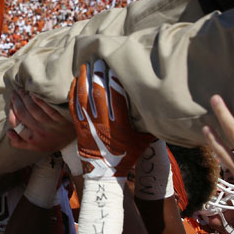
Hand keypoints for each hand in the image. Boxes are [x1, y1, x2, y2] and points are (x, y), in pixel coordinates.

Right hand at [7, 89, 73, 151]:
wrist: (73, 142)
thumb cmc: (51, 142)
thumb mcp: (35, 147)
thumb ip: (20, 143)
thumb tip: (9, 132)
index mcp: (33, 140)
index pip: (16, 125)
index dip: (11, 113)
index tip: (10, 104)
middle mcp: (40, 133)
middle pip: (23, 115)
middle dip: (16, 102)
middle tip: (13, 93)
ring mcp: (50, 125)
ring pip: (33, 110)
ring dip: (25, 98)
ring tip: (21, 91)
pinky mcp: (60, 119)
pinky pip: (48, 108)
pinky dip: (39, 101)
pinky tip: (33, 94)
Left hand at [68, 60, 151, 178]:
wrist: (105, 174)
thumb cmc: (127, 156)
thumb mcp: (143, 140)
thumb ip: (149, 124)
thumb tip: (161, 109)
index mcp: (119, 123)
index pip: (115, 96)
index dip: (113, 79)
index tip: (114, 66)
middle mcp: (102, 122)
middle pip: (98, 92)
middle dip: (98, 74)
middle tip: (98, 59)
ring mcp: (88, 124)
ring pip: (83, 97)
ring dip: (83, 80)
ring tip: (85, 66)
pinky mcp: (78, 127)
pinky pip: (73, 106)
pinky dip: (73, 93)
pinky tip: (74, 82)